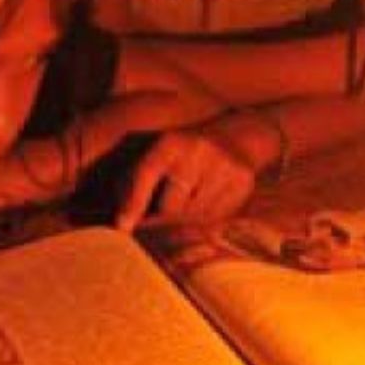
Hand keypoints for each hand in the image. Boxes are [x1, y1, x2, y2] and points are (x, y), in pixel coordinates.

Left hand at [115, 125, 259, 230]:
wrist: (239, 137)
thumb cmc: (186, 153)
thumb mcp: (160, 154)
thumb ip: (136, 182)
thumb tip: (122, 223)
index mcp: (170, 142)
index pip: (146, 173)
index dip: (133, 202)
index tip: (122, 227)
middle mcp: (197, 150)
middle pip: (170, 206)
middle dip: (163, 218)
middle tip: (160, 220)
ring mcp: (223, 166)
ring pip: (194, 216)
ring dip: (186, 221)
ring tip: (188, 207)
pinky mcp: (242, 181)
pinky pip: (217, 217)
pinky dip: (206, 219)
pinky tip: (207, 204)